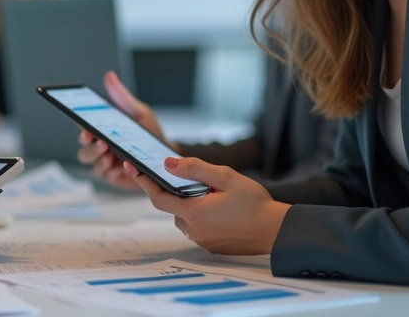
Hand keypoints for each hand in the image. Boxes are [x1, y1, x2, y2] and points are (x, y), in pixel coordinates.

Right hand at [76, 71, 172, 190]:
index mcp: (102, 131)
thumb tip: (109, 76)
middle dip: (89, 147)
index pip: (83, 129)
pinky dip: (113, 171)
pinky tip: (122, 166)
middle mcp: (100, 148)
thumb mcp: (138, 112)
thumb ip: (122, 97)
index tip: (86, 129)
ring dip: (98, 160)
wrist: (166, 155)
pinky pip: (107, 176)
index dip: (81, 130)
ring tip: (109, 155)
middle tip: (100, 142)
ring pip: (92, 164)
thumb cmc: (149, 134)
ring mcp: (106, 164)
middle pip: (83, 150)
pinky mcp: (115, 176)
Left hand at [125, 157, 288, 255]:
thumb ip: (195, 169)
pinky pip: (197, 227)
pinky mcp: (211, 246)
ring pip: (184, 217)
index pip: (158, 198)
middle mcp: (193, 230)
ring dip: (190, 204)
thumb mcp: (225, 177)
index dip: (144, 183)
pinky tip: (220, 209)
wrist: (277, 231)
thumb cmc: (254, 203)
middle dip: (177, 192)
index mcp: (194, 212)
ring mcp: (202, 240)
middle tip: (198, 180)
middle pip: (172, 207)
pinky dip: (200, 215)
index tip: (132, 168)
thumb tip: (168, 163)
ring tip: (214, 194)